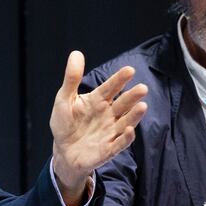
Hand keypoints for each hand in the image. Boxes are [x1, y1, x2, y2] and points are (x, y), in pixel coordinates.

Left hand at [48, 51, 146, 204]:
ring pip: (126, 122)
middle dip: (132, 97)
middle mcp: (108, 114)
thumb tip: (76, 53)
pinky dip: (125, 138)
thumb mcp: (64, 99)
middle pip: (123, 104)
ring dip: (134, 115)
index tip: (129, 70)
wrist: (63, 152)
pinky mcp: (108, 149)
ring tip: (142, 106)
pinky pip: (119, 143)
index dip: (119, 79)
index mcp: (98, 100)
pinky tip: (129, 130)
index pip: (111, 87)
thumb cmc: (65, 123)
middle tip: (142, 88)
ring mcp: (110, 131)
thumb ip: (72, 79)